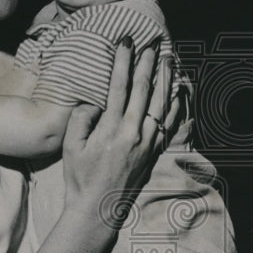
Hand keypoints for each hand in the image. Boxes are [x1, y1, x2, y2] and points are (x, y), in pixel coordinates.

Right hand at [62, 36, 179, 228]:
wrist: (98, 209)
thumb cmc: (81, 177)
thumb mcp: (72, 146)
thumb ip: (82, 118)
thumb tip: (95, 102)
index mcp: (112, 128)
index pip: (120, 86)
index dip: (124, 61)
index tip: (126, 42)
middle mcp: (134, 133)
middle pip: (144, 90)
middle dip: (148, 64)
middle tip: (152, 44)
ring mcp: (148, 144)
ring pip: (162, 105)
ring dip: (166, 80)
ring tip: (169, 61)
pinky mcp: (154, 154)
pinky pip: (170, 127)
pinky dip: (177, 109)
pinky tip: (180, 95)